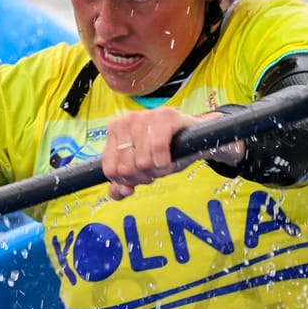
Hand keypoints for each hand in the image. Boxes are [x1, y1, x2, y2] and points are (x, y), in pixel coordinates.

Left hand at [100, 109, 236, 199]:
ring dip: (157, 171)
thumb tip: (119, 193)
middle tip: (156, 169)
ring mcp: (145, 115)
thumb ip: (126, 181)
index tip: (141, 176)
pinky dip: (165, 161)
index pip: (111, 169)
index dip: (127, 181)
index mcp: (115, 130)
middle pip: (126, 168)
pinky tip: (169, 160)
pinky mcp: (165, 115)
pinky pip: (158, 147)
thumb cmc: (166, 150)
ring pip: (142, 161)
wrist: (197, 136)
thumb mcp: (143, 168)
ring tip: (164, 163)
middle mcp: (126, 120)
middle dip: (144, 176)